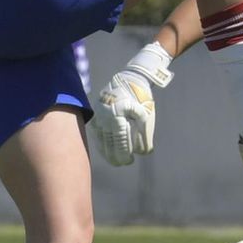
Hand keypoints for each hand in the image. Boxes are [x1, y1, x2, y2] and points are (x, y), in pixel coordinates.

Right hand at [92, 45, 172, 165]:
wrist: (129, 78)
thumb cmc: (141, 97)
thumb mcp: (146, 115)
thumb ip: (145, 134)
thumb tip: (144, 152)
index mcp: (118, 115)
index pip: (120, 141)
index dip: (124, 153)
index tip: (129, 161)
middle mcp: (105, 116)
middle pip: (108, 142)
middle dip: (115, 155)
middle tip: (123, 163)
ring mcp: (98, 115)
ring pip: (100, 138)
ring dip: (107, 151)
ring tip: (115, 161)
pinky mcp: (96, 114)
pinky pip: (97, 132)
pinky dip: (101, 142)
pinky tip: (105, 150)